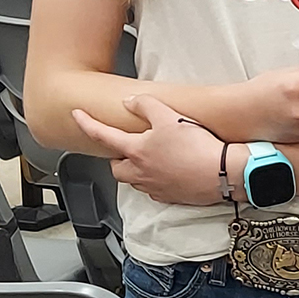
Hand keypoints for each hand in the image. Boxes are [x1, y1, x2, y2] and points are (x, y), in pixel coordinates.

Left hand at [73, 96, 235, 205]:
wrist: (222, 172)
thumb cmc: (196, 147)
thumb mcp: (170, 116)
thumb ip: (146, 106)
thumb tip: (130, 102)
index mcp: (136, 151)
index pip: (103, 135)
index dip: (87, 123)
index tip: (77, 115)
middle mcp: (140, 172)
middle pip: (116, 167)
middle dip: (118, 157)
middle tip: (128, 146)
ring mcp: (154, 186)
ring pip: (134, 180)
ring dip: (135, 169)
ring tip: (150, 157)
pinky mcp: (170, 195)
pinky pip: (153, 188)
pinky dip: (155, 179)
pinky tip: (169, 170)